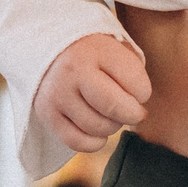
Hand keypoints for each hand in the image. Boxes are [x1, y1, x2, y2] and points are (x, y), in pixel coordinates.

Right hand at [33, 33, 152, 151]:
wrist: (43, 44)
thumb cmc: (90, 50)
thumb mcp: (113, 44)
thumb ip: (131, 69)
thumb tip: (140, 104)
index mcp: (96, 49)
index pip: (137, 84)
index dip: (143, 92)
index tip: (137, 89)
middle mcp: (74, 71)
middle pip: (116, 108)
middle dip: (132, 114)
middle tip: (132, 109)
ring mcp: (58, 94)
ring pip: (98, 127)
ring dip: (112, 126)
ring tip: (109, 113)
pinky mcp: (46, 113)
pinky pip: (78, 142)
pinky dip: (94, 142)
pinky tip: (96, 129)